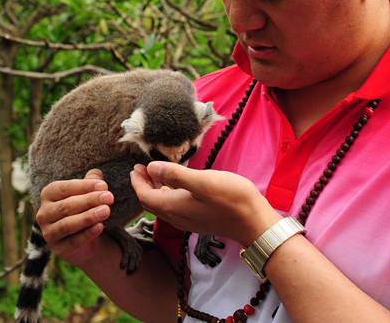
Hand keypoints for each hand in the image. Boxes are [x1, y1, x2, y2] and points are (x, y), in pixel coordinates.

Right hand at [34, 169, 114, 267]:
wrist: (87, 240)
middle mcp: (44, 214)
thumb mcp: (88, 194)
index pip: (64, 188)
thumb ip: (91, 182)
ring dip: (88, 217)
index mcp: (48, 195)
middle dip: (89, 201)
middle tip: (109, 197)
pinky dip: (88, 234)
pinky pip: (74, 241)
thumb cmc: (84, 209)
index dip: (84, 186)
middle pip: (66, 206)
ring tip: (106, 211)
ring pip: (67, 224)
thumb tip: (97, 174)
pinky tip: (101, 226)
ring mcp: (49, 233)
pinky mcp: (59, 249)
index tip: (104, 186)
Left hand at [130, 162, 281, 245]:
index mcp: (174, 208)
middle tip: (140, 168)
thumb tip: (151, 167)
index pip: (145, 197)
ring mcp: (187, 221)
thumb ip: (175, 175)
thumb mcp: (203, 182)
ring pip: (162, 206)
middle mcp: (177, 218)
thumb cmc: (232, 199)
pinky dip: (167, 195)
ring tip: (155, 174)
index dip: (137, 182)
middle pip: (151, 203)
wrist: (254, 222)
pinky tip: (176, 185)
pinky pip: (173, 208)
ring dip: (154, 190)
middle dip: (143, 185)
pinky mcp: (197, 220)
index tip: (135, 167)